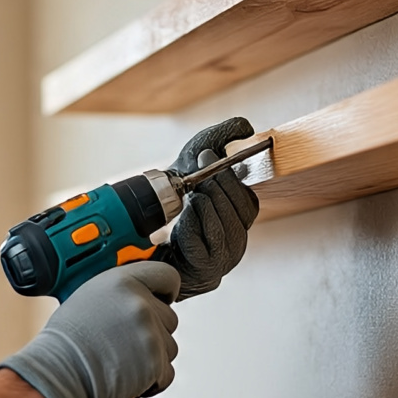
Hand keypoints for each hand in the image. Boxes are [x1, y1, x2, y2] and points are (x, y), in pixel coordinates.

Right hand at [0, 261, 180, 397]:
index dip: (165, 291)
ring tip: (121, 360)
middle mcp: (139, 304)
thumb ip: (120, 293)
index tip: (161, 300)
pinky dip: (151, 381)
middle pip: (170, 318)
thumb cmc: (65, 341)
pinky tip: (126, 377)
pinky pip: (166, 373)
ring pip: (169, 347)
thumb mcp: (89, 297)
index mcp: (123, 282)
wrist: (58, 373)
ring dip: (152, 358)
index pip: (167, 276)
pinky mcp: (154, 363)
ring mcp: (149, 334)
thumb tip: (141, 296)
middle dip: (153, 332)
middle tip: (125, 342)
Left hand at [158, 117, 259, 297]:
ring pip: (223, 227)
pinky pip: (204, 246)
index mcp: (239, 220)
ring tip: (192, 195)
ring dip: (206, 206)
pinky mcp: (205, 270)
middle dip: (219, 188)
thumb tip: (247, 128)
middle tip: (201, 173)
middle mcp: (236, 241)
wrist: (149, 240)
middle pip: (239, 214)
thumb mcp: (198, 164)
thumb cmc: (178, 199)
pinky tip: (184, 218)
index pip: (248, 202)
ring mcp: (223, 259)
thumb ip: (224, 139)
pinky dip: (194, 226)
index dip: (232, 178)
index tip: (211, 156)